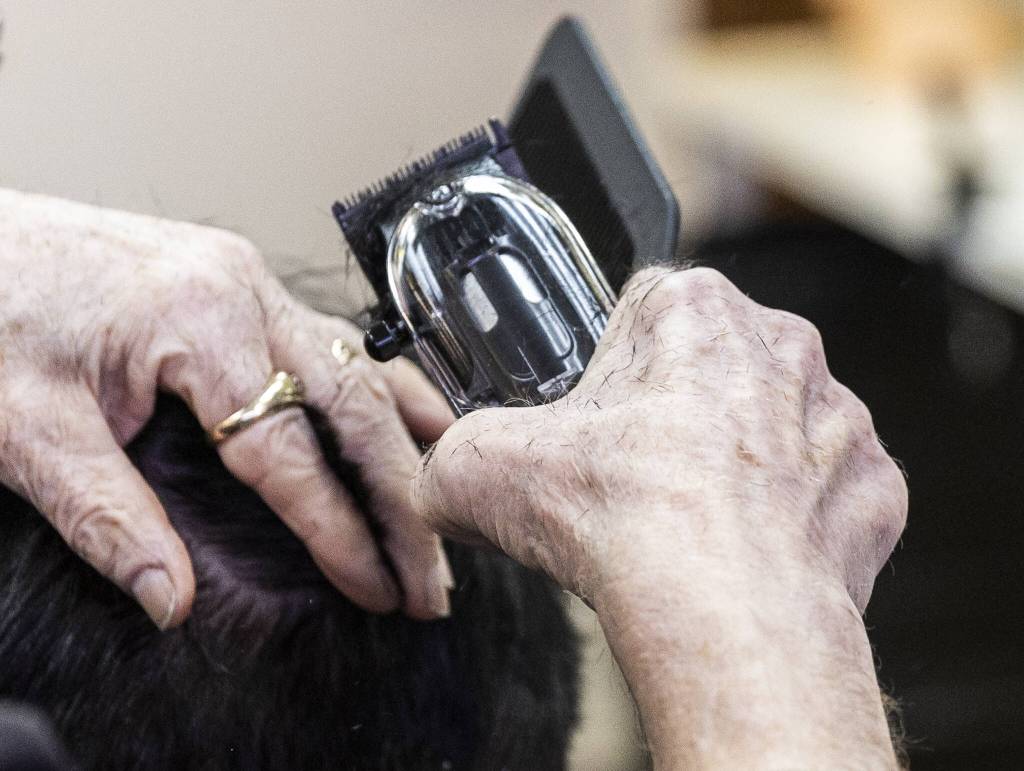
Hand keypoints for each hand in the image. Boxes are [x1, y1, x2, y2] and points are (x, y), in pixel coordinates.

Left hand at [0, 188, 454, 627]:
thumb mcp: (28, 428)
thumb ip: (107, 516)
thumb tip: (171, 596)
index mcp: (199, 321)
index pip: (291, 450)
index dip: (339, 528)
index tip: (376, 585)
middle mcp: (243, 290)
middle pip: (356, 406)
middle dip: (403, 498)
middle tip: (431, 574)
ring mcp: (249, 280)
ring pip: (360, 368)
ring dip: (404, 446)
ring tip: (443, 512)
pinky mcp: (242, 284)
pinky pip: (335, 342)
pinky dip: (380, 393)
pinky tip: (410, 422)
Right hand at [413, 266, 907, 766]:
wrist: (722, 614)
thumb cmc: (625, 520)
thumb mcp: (483, 469)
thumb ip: (457, 453)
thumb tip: (451, 475)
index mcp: (694, 309)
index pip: (643, 308)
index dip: (609, 365)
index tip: (595, 415)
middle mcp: (779, 347)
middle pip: (710, 368)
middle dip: (674, 413)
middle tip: (634, 477)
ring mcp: (838, 417)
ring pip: (772, 428)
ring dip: (735, 465)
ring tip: (687, 524)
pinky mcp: (872, 488)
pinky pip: (822, 493)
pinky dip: (789, 521)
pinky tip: (743, 554)